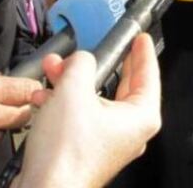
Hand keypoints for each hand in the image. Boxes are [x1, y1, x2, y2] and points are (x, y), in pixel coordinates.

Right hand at [15, 33, 161, 187]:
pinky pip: (80, 117)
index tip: (142, 39)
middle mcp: (129, 131)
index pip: (149, 75)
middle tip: (91, 50)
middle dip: (95, 66)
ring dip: (71, 83)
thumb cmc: (66, 152)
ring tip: (54, 70)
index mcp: (141, 116)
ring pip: (94, 101)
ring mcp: (108, 142)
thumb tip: (81, 60)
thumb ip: (81, 64)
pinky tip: (44, 97)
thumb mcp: (74, 90)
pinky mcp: (87, 150)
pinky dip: (63, 104)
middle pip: (119, 86)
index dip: (143, 53)